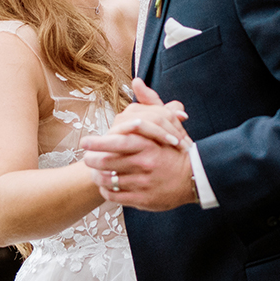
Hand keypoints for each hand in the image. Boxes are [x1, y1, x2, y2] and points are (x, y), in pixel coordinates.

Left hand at [81, 79, 196, 210]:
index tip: (84, 142)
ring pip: (110, 181)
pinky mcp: (143, 199)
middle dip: (92, 160)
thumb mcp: (166, 121)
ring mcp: (144, 183)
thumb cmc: (176, 148)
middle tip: (85, 158)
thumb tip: (137, 81)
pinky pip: (116, 196)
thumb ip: (150, 102)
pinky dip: (107, 191)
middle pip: (108, 162)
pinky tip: (106, 186)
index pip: (117, 142)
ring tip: (93, 172)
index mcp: (148, 145)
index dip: (97, 143)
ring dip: (97, 176)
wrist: (195, 177)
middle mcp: (145, 164)